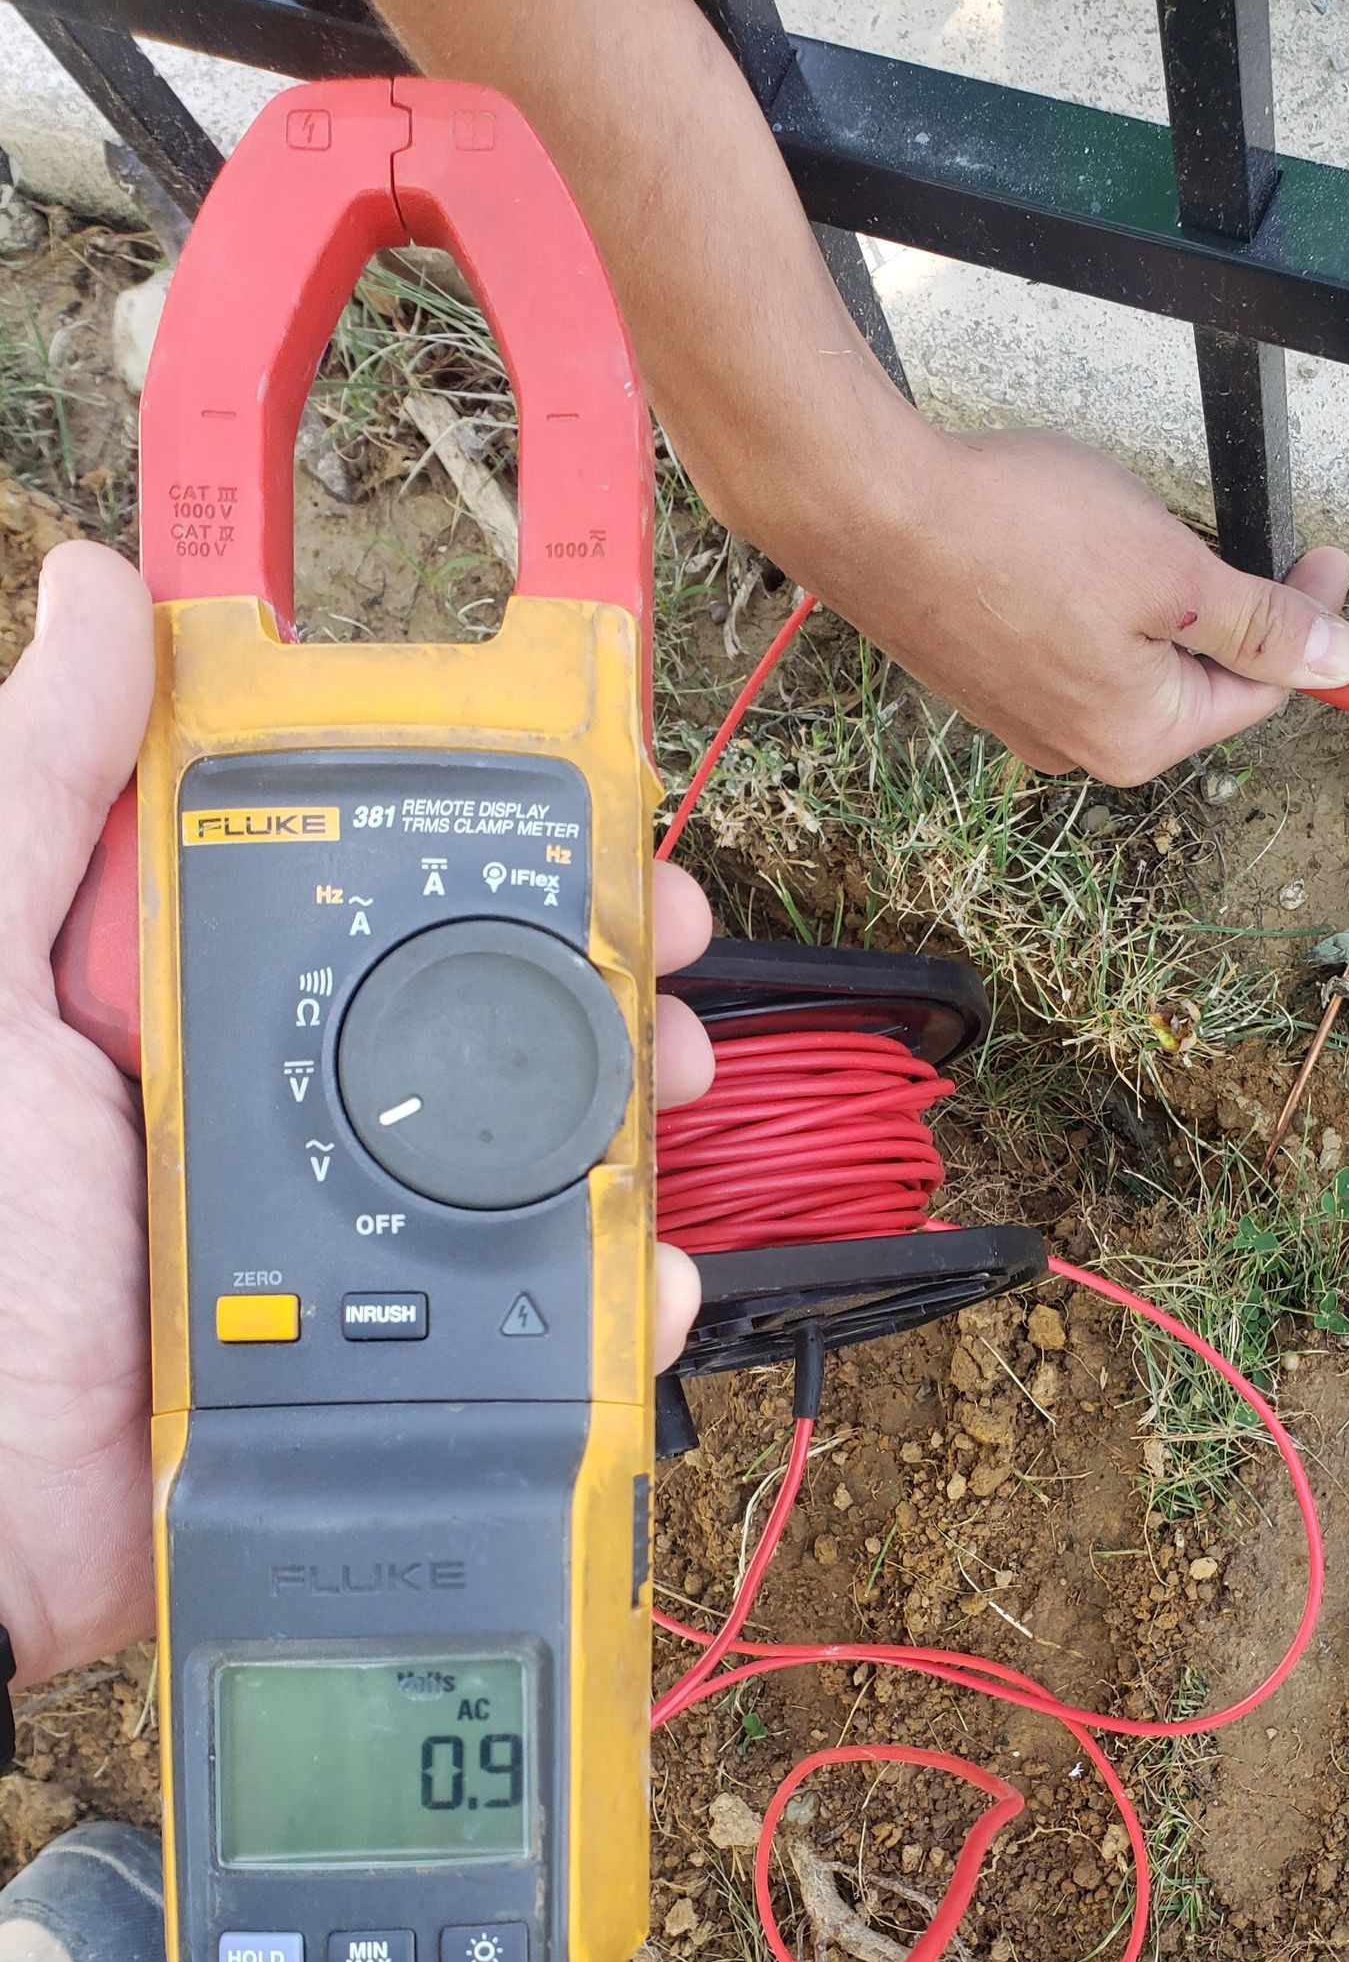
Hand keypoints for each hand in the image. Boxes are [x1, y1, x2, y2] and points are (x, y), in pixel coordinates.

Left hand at [0, 543, 712, 1686]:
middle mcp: (281, 1109)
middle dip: (598, 972)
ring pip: (527, 1160)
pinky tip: (645, 1273)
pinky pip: (534, 1328)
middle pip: (478, 1014)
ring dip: (627, 1122)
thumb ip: (41, 795)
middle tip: (668, 956)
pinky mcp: (390, 1371)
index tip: (585, 800)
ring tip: (672, 1097)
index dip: (488, 832)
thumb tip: (105, 590)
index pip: (366, 882)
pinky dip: (613, 1305)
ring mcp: (344, 1244)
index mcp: (190, 998)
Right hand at [774, 423, 1348, 787]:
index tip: (1329, 560)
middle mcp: (1077, 748)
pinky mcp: (980, 677)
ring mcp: (1021, 717)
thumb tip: (1339, 661)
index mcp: (1137, 739)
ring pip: (1127, 660)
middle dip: (1227, 614)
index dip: (1308, 623)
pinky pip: (1066, 645)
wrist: (871, 511)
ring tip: (1138, 532)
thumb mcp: (1177, 573)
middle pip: (1190, 683)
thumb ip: (1263, 626)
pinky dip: (1091, 600)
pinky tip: (1071, 547)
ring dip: (1155, 601)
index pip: (1258, 693)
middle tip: (1241, 538)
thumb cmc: (1015, 535)